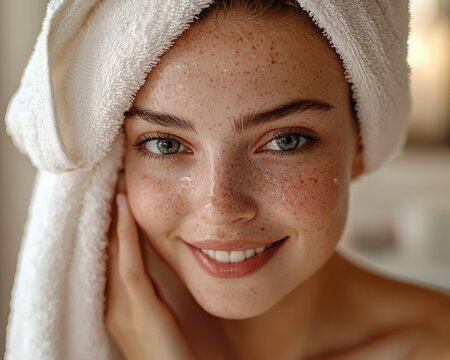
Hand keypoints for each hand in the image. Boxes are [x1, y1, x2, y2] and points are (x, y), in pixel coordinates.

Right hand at [104, 172, 195, 359]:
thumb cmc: (168, 350)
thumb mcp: (154, 314)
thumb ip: (148, 290)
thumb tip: (151, 262)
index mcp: (115, 303)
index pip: (108, 257)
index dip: (108, 227)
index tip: (113, 199)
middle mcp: (111, 303)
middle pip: (104, 249)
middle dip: (106, 217)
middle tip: (110, 184)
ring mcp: (121, 307)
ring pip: (112, 251)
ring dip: (113, 218)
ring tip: (114, 187)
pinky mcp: (138, 309)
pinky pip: (129, 266)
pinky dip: (126, 235)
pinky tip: (125, 209)